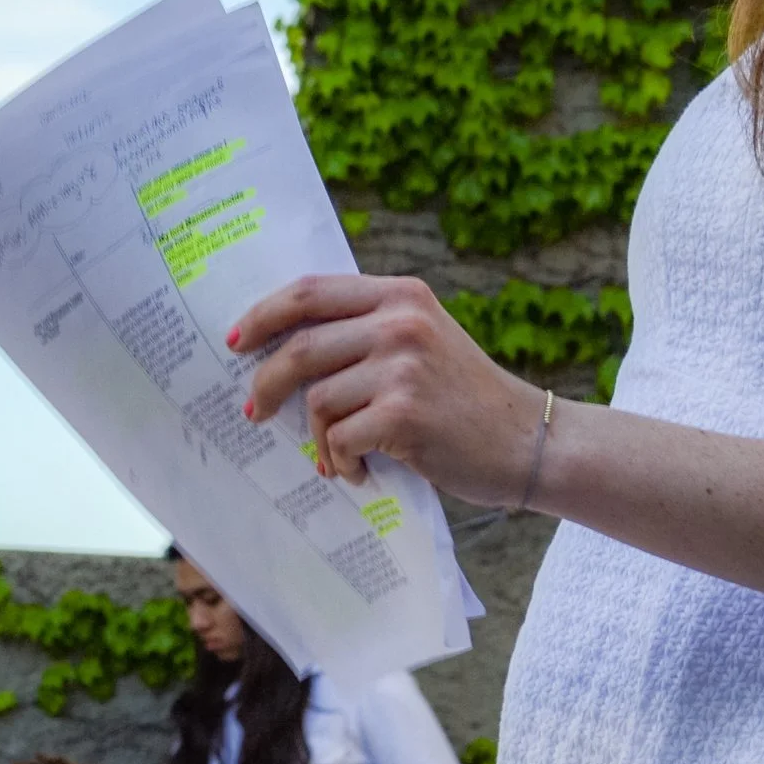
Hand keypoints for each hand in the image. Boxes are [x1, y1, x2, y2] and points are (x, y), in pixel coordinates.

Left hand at [229, 274, 545, 507]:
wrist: (526, 441)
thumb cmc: (465, 399)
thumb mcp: (424, 340)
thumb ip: (369, 331)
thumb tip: (284, 347)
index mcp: (401, 296)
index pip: (312, 290)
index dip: (264, 313)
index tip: (236, 340)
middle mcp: (401, 322)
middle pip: (301, 346)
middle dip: (265, 383)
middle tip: (252, 412)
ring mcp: (403, 367)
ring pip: (316, 400)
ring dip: (316, 439)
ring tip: (337, 457)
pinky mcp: (404, 414)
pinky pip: (338, 439)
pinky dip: (340, 464)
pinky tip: (361, 473)